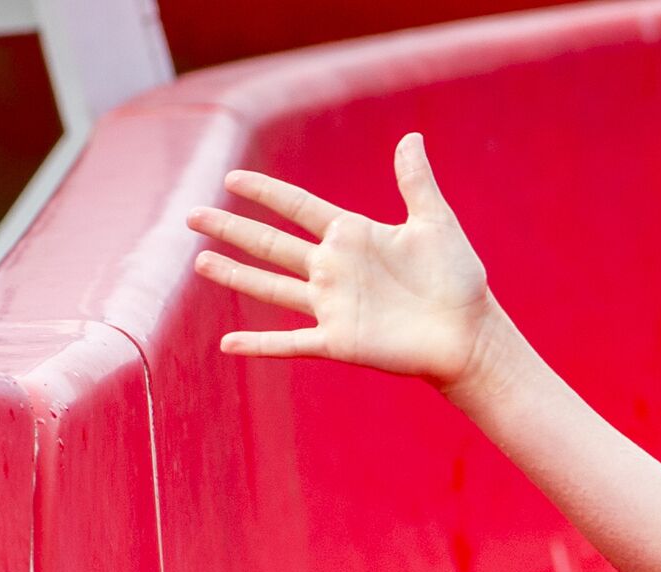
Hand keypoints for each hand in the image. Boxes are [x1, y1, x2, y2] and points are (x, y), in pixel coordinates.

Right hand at [185, 131, 507, 391]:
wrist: (469, 335)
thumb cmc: (458, 280)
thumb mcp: (436, 223)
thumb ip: (416, 182)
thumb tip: (411, 137)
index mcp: (352, 236)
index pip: (298, 207)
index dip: (265, 192)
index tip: (232, 178)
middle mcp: (333, 269)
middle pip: (271, 244)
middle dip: (232, 229)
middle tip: (191, 215)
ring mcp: (332, 306)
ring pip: (271, 287)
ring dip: (235, 276)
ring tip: (199, 262)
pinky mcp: (338, 341)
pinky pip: (290, 342)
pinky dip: (259, 344)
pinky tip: (227, 344)